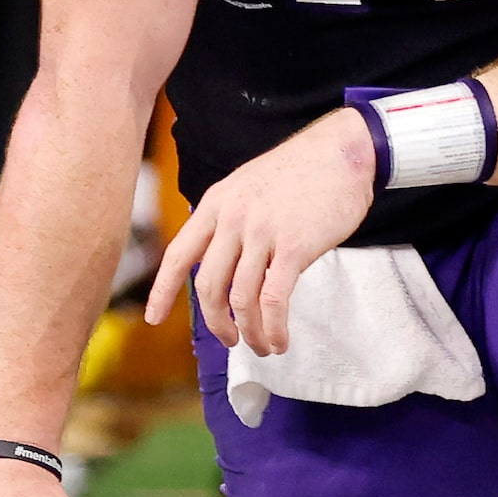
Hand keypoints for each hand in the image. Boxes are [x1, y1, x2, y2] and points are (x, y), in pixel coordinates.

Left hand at [145, 107, 375, 354]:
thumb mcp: (250, 185)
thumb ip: (233, 219)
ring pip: (241, 299)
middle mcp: (233, 218)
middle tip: (230, 339)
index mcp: (217, 203)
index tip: (153, 317)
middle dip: (216, 322)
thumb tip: (228, 263)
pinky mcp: (294, 247)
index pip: (179, 254)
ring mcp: (262, 232)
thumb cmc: (304, 170)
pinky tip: (279, 339)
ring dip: (250, 331)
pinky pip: (273, 299)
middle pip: (208, 286)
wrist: (344, 151)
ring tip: (261, 345)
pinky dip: (273, 327)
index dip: (162, 290)